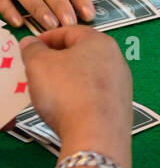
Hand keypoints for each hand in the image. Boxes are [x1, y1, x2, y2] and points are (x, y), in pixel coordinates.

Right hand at [20, 26, 131, 157]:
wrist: (95, 135)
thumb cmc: (70, 94)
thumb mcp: (38, 64)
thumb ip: (33, 49)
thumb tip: (32, 44)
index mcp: (100, 42)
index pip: (69, 32)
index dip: (46, 38)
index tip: (32, 49)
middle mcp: (116, 60)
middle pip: (80, 54)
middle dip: (56, 61)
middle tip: (38, 71)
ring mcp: (121, 85)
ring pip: (87, 76)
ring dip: (67, 81)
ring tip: (50, 92)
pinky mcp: (119, 107)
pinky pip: (93, 96)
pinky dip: (78, 98)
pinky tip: (66, 109)